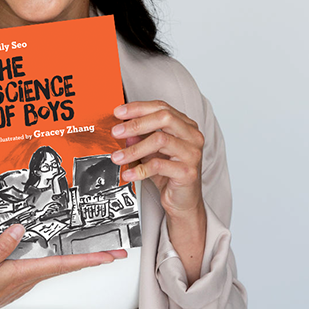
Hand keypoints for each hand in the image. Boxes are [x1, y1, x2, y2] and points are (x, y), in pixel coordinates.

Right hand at [0, 224, 125, 308]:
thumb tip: (20, 229)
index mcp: (23, 274)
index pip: (63, 265)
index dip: (88, 259)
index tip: (110, 256)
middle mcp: (28, 279)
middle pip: (67, 266)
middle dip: (93, 259)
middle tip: (117, 252)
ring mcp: (24, 281)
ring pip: (57, 267)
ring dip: (78, 259)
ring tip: (97, 250)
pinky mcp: (17, 279)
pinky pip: (44, 267)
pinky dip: (59, 259)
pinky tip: (60, 253)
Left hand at [110, 101, 204, 219]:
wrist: (183, 201)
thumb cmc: (169, 173)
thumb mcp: (151, 152)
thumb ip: (140, 138)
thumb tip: (123, 130)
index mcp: (185, 126)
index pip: (162, 107)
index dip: (138, 108)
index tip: (118, 112)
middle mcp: (192, 136)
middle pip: (164, 118)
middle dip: (135, 124)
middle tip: (115, 132)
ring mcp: (192, 153)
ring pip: (160, 140)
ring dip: (134, 149)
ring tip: (117, 157)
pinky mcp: (188, 172)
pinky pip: (159, 166)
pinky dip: (139, 169)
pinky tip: (128, 173)